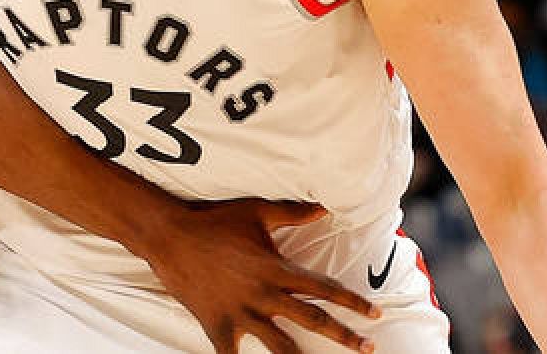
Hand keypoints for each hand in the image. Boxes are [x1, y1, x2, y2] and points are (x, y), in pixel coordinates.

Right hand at [145, 199, 379, 353]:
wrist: (170, 236)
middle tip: (369, 348)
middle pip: (312, 321)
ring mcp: (241, 314)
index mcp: (276, 269)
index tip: (376, 314)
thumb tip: (325, 208)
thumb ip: (293, 213)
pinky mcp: (218, 326)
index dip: (353, 302)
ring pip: (280, 347)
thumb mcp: (256, 213)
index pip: (324, 288)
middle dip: (345, 336)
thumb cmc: (214, 222)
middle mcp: (264, 295)